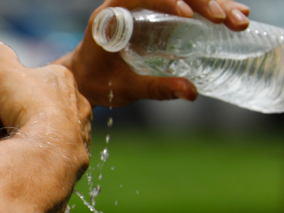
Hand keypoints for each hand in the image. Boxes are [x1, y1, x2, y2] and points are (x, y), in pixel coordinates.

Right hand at [0, 37, 91, 153]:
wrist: (48, 149)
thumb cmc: (29, 106)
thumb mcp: (6, 72)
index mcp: (64, 78)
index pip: (47, 75)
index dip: (30, 83)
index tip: (15, 92)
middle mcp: (80, 102)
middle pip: (59, 101)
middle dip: (43, 108)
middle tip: (20, 117)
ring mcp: (83, 130)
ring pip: (66, 127)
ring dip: (51, 132)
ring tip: (30, 139)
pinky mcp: (81, 155)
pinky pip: (67, 151)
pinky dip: (54, 153)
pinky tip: (40, 156)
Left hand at [55, 0, 250, 106]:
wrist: (82, 81)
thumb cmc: (96, 83)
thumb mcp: (125, 88)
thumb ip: (156, 88)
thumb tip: (192, 91)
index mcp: (112, 13)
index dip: (168, 1)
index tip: (188, 15)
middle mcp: (128, 3)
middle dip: (204, 3)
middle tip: (229, 20)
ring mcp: (144, 7)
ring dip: (213, 4)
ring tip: (240, 18)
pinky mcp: (155, 15)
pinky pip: (184, 5)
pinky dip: (207, 10)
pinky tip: (231, 17)